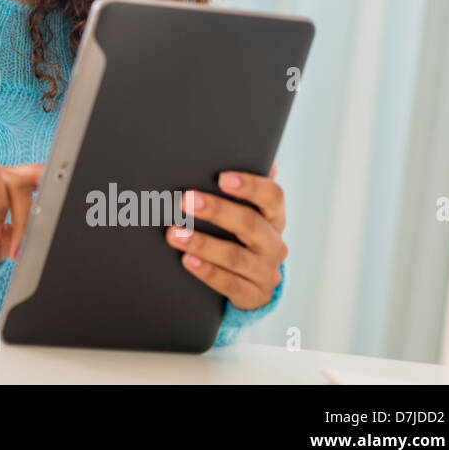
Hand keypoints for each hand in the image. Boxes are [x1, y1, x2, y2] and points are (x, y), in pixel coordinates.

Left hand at [165, 163, 286, 309]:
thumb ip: (244, 187)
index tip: (222, 178)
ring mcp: (266, 271)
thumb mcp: (247, 212)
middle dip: (216, 211)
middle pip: (250, 225)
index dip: (250, 186)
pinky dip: (207, 271)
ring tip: (174, 234)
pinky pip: (230, 284)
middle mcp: (274, 243)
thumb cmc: (241, 236)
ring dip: (203, 243)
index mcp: (274, 217)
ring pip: (236, 257)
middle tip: (185, 200)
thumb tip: (250, 154)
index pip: (272, 197)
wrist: (253, 283)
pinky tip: (187, 260)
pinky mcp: (254, 295)